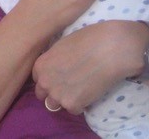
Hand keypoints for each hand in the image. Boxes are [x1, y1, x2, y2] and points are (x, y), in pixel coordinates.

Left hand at [32, 20, 148, 113]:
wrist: (111, 48)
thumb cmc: (89, 39)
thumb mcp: (63, 44)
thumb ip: (54, 59)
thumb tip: (56, 66)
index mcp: (41, 65)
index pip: (37, 78)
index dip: (49, 77)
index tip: (60, 75)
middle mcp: (45, 82)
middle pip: (43, 95)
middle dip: (54, 91)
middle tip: (71, 83)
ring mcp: (57, 95)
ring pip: (56, 105)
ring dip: (65, 99)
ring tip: (81, 88)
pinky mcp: (73, 105)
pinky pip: (73, 109)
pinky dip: (81, 103)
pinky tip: (90, 90)